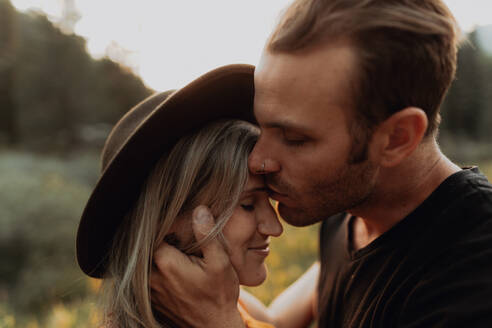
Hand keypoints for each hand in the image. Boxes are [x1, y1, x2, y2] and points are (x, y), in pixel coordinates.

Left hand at [151, 205, 244, 327]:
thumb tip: (199, 210)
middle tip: (177, 234)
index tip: (179, 223)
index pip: (155, 231)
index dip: (166, 224)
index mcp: (166, 263)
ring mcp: (148, 289)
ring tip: (175, 248)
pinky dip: (154, 267)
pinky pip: (145, 275)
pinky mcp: (150, 298)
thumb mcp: (220, 262)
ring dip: (157, 252)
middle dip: (161, 237)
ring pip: (145, 260)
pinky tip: (172, 265)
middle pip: (147, 245)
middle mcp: (151, 276)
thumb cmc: (220, 295)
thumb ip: (207, 234)